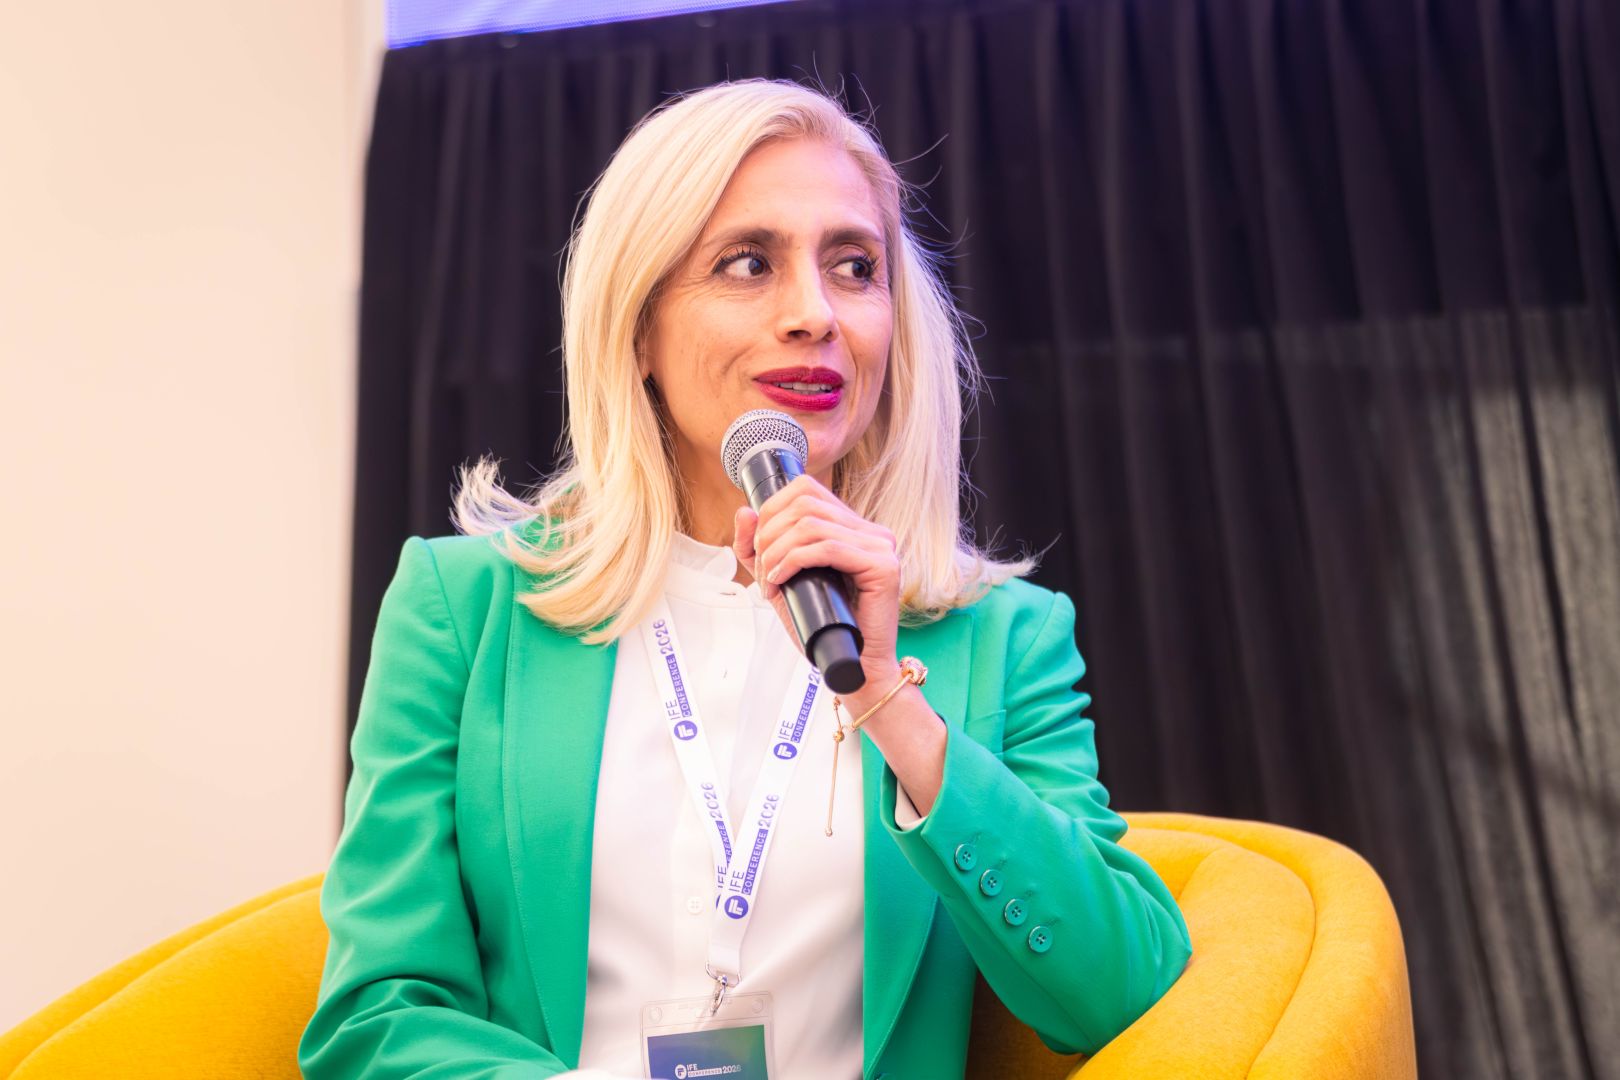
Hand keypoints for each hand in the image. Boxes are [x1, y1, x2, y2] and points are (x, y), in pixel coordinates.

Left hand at [731, 474, 901, 689]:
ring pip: (812, 525)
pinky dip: (793, 561)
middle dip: (770, 533)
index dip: (772, 509)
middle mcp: (870, 531)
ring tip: (769, 580)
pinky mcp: (884, 566)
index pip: (806, 488)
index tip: (758, 546)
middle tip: (762, 568)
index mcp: (852, 528)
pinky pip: (828, 548)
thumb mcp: (780, 582)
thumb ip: (760, 550)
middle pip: (806, 502)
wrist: (854, 668)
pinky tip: (780, 580)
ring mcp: (881, 546)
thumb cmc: (822, 628)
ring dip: (777, 552)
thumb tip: (745, 512)